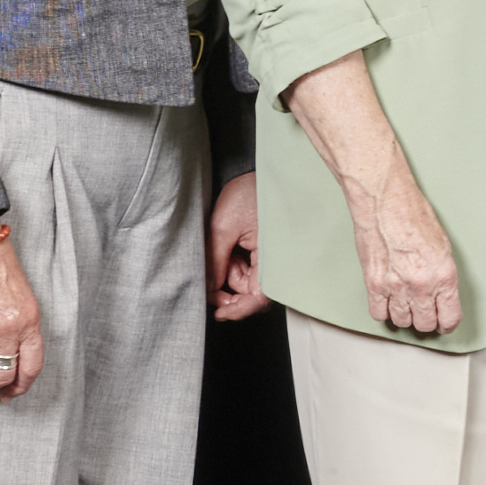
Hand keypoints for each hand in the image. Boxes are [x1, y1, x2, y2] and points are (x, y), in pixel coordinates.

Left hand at [205, 172, 266, 321]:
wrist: (265, 171)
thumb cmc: (251, 192)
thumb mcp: (223, 226)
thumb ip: (214, 260)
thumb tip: (208, 287)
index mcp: (274, 258)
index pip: (259, 298)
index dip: (238, 310)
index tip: (218, 313)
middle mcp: (277, 261)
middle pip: (251, 293)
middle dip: (228, 290)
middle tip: (208, 282)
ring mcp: (272, 257)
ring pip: (247, 282)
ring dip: (230, 274)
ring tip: (222, 249)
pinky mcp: (267, 251)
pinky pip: (250, 269)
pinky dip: (236, 265)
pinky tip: (230, 249)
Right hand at [344, 170, 461, 337]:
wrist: (386, 202)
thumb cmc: (414, 215)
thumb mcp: (443, 245)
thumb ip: (442, 274)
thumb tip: (441, 294)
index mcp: (444, 275)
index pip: (449, 316)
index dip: (447, 323)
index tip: (444, 323)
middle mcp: (421, 285)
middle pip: (424, 323)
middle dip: (426, 321)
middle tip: (424, 314)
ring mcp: (395, 286)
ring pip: (402, 321)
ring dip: (405, 316)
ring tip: (406, 305)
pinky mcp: (373, 283)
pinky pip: (378, 313)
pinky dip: (384, 311)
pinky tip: (388, 302)